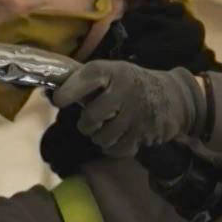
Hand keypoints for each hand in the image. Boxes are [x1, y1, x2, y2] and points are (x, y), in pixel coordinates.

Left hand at [52, 61, 204, 156]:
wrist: (173, 96)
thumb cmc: (131, 84)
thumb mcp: (112, 73)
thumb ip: (85, 82)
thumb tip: (49, 93)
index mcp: (113, 71)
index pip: (87, 78)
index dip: (68, 92)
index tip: (59, 100)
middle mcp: (125, 90)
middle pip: (91, 117)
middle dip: (86, 123)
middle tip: (91, 121)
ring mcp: (137, 114)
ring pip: (102, 137)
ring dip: (99, 137)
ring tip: (107, 128)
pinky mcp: (145, 133)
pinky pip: (117, 149)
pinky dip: (113, 147)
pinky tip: (118, 137)